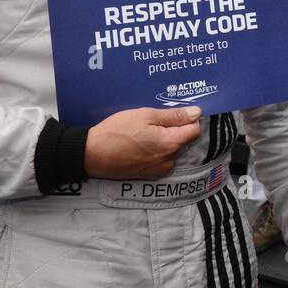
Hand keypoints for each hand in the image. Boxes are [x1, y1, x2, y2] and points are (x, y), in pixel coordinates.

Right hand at [84, 106, 201, 178]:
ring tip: (144, 134)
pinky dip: (156, 151)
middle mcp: (169, 160)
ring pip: (172, 150)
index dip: (188, 120)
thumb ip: (173, 116)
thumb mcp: (145, 115)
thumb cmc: (117, 131)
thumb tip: (196, 112)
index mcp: (170, 144)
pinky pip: (162, 159)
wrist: (91, 154)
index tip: (175, 114)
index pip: (194, 131)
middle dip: (174, 130)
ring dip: (165, 141)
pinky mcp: (149, 175)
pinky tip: (140, 144)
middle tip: (154, 122)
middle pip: (183, 141)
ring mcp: (159, 170)